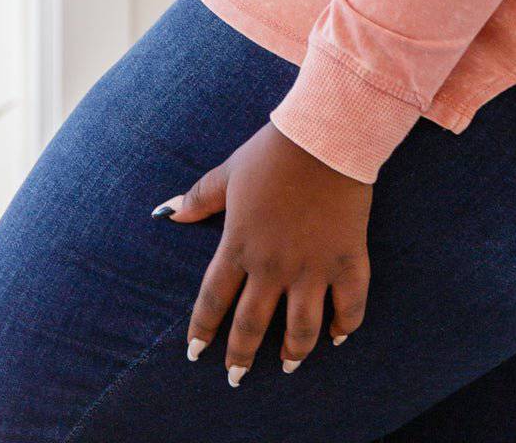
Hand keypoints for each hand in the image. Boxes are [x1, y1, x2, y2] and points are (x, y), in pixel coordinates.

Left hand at [151, 120, 372, 383]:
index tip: (196, 353)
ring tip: (288, 366)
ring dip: (294, 353)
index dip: (202, 330)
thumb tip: (165, 212)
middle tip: (235, 378)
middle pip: (252, 326)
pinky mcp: (347, 259)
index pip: (213, 301)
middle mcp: (272, 266)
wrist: (324, 136)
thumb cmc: (272, 152)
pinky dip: (345, 326)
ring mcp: (312, 267)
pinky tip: (338, 336)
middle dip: (241, 357)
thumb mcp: (228, 173)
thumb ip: (198, 198)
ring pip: (301, 329)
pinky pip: (350, 305)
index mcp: (239, 245)